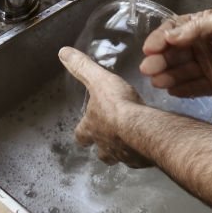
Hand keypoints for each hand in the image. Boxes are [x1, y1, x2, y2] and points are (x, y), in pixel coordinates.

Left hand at [59, 46, 152, 168]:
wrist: (142, 129)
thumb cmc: (117, 106)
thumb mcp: (98, 80)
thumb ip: (82, 68)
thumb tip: (63, 52)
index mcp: (91, 129)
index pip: (80, 134)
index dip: (83, 130)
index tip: (85, 127)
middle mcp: (104, 146)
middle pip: (99, 151)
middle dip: (103, 144)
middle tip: (111, 135)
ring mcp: (123, 155)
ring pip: (119, 155)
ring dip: (122, 147)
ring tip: (131, 139)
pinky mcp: (141, 160)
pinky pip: (139, 157)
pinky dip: (142, 150)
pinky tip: (148, 142)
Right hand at [139, 8, 211, 98]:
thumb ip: (196, 28)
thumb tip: (171, 35)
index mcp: (200, 27)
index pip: (173, 32)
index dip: (160, 39)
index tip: (150, 47)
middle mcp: (200, 47)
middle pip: (173, 54)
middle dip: (159, 60)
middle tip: (149, 67)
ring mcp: (206, 67)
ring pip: (181, 72)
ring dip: (168, 76)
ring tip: (158, 80)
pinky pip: (193, 89)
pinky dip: (182, 90)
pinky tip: (172, 90)